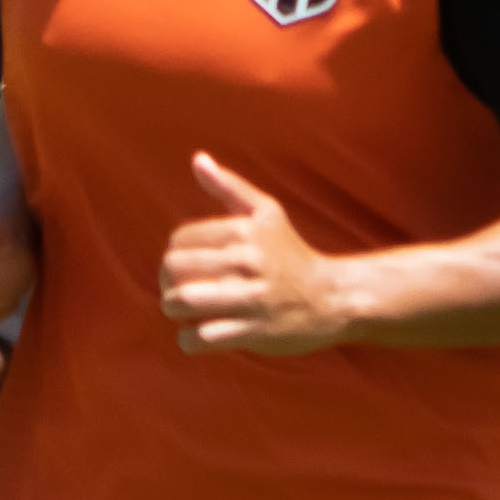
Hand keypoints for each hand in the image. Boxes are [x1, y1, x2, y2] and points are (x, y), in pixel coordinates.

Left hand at [155, 155, 351, 355]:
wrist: (332, 298)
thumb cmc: (291, 254)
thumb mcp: (267, 213)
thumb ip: (229, 186)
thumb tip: (197, 159)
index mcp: (244, 231)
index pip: (179, 240)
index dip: (175, 255)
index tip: (187, 267)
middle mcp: (246, 261)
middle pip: (173, 269)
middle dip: (167, 283)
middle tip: (177, 290)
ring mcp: (250, 298)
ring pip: (182, 302)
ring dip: (173, 309)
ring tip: (183, 311)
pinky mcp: (253, 331)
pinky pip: (200, 338)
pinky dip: (189, 340)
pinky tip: (198, 335)